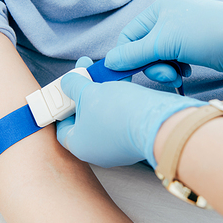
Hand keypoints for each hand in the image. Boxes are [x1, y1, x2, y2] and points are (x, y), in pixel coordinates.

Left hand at [55, 57, 204, 167]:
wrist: (160, 122)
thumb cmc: (119, 112)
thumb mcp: (89, 93)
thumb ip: (74, 86)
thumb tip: (68, 82)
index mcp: (80, 146)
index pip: (62, 125)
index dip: (62, 104)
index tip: (66, 87)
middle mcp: (98, 150)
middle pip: (84, 118)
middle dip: (84, 93)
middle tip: (85, 71)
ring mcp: (119, 146)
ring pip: (104, 116)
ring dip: (103, 93)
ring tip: (104, 72)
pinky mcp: (136, 137)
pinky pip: (122, 117)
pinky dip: (119, 100)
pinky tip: (121, 82)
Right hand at [106, 0, 222, 92]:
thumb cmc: (211, 34)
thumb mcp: (167, 41)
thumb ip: (136, 53)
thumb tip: (110, 63)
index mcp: (160, 8)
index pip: (129, 36)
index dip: (125, 58)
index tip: (126, 80)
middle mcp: (169, 18)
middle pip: (143, 48)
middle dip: (150, 65)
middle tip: (165, 75)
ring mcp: (183, 33)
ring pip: (158, 58)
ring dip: (163, 70)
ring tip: (178, 74)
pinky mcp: (195, 48)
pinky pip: (173, 62)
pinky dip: (175, 69)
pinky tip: (186, 72)